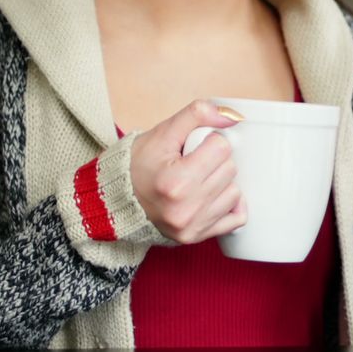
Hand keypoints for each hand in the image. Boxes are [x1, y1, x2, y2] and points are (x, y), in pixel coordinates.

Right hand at [130, 100, 247, 243]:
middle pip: (230, 169)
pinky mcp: (197, 236)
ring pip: (235, 193)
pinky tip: (215, 197)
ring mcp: (192, 226)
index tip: (195, 147)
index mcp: (177, 181)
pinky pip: (236, 220)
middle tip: (195, 162)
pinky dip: (231, 206)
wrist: (115, 199)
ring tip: (199, 180)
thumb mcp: (163, 133)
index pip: (221, 148)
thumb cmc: (138, 165)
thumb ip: (197, 115)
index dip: (210, 141)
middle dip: (216, 160)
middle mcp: (186, 208)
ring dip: (222, 183)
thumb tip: (233, 116)